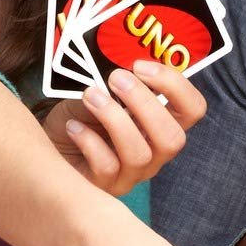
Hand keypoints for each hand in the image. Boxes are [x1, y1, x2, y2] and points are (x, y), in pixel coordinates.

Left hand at [45, 60, 206, 194]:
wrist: (52, 140)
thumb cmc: (83, 112)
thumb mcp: (102, 88)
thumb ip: (118, 77)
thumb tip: (120, 58)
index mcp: (164, 122)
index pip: (193, 109)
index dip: (175, 85)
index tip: (140, 65)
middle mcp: (155, 152)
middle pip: (173, 139)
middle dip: (144, 104)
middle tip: (115, 78)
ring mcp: (132, 174)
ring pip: (139, 155)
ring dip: (114, 119)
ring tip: (90, 95)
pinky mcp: (105, 186)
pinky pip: (106, 167)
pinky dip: (89, 141)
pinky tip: (73, 126)